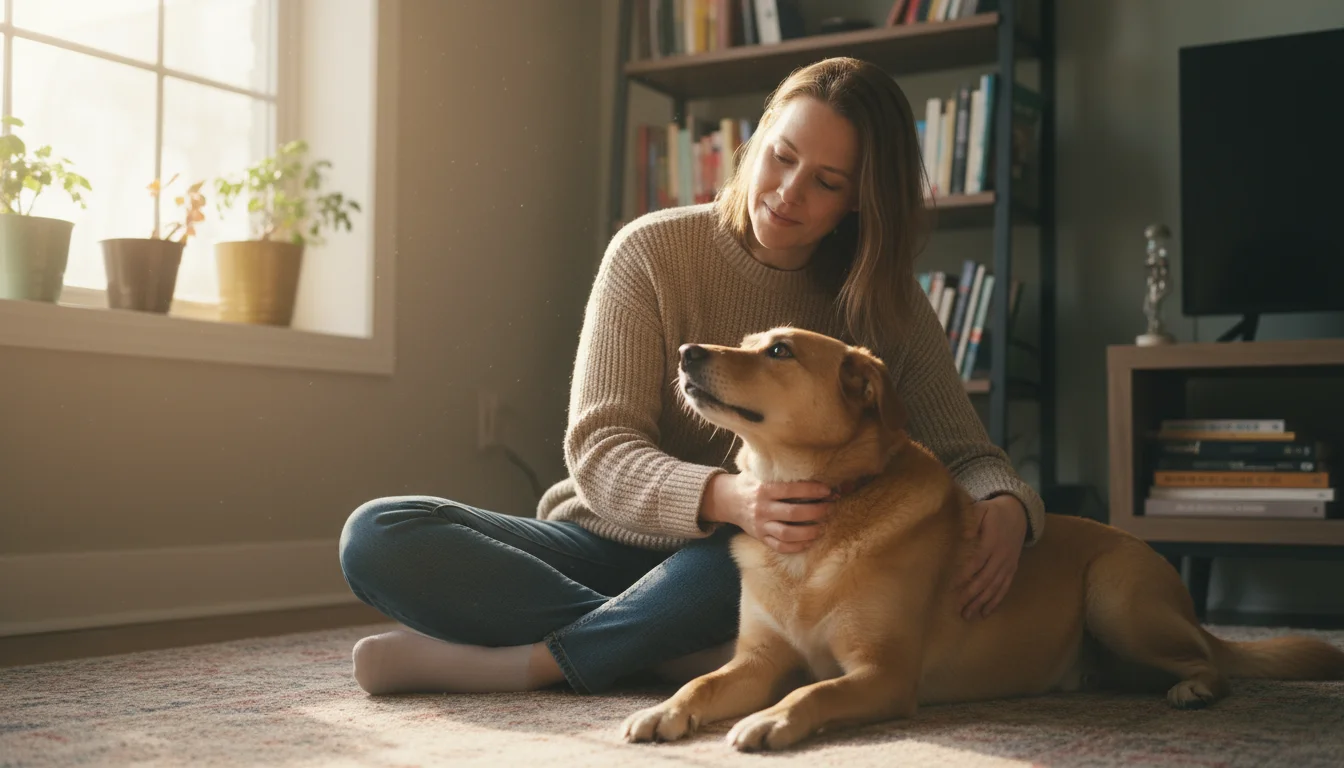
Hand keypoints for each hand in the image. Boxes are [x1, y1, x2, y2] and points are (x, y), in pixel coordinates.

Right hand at [703, 473, 831, 553]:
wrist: (726, 501)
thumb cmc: (750, 483)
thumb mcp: (759, 471)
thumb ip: (778, 469)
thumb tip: (808, 461)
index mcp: (763, 490)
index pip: (791, 490)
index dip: (812, 490)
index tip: (827, 490)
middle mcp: (762, 509)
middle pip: (793, 514)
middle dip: (816, 512)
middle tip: (829, 508)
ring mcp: (761, 525)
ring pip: (787, 534)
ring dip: (809, 532)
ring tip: (822, 526)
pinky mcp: (760, 538)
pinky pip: (780, 547)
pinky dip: (797, 546)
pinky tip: (809, 541)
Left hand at [956, 494, 1027, 619]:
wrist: (1018, 513)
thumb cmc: (993, 512)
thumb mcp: (981, 509)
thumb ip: (971, 521)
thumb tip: (962, 535)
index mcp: (992, 541)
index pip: (976, 561)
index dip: (964, 574)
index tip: (950, 586)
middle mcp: (1001, 556)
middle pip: (985, 578)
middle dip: (971, 594)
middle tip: (957, 608)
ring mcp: (1008, 564)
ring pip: (994, 587)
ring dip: (981, 602)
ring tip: (968, 615)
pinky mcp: (1012, 569)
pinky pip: (1004, 587)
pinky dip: (995, 601)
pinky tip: (986, 612)